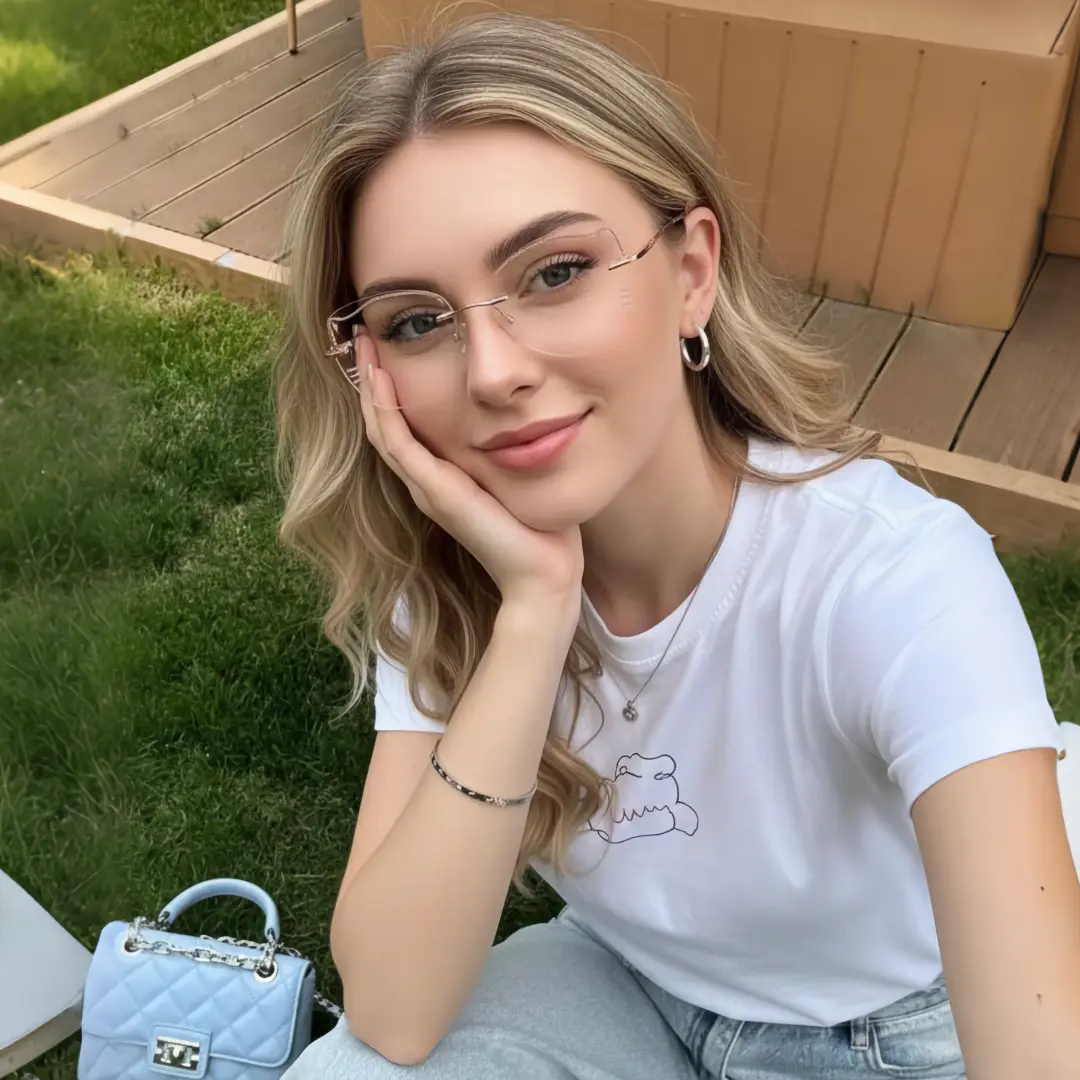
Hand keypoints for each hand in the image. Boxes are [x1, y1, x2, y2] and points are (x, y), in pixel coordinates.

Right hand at [356, 332, 583, 616]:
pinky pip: (398, 444)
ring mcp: (426, 488)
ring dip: (369, 386)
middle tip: (361, 336)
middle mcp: (426, 483)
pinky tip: (379, 379)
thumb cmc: (540, 528)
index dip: (388, 390)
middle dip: (370, 379)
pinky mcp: (436, 492)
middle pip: (382, 423)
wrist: (542, 573)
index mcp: (441, 479)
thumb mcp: (518, 475)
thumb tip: (526, 413)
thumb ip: (509, 449)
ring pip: (382, 429)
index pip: (402, 426)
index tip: (387, 348)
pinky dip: (384, 410)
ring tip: (362, 345)